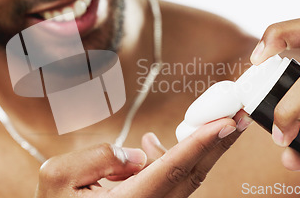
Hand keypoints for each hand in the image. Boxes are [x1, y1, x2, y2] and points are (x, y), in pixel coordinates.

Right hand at [35, 116, 244, 196]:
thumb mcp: (59, 177)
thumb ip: (100, 156)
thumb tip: (140, 154)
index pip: (173, 169)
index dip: (202, 143)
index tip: (227, 122)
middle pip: (193, 176)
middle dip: (219, 144)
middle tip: (240, 117)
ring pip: (183, 179)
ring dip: (193, 149)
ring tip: (179, 129)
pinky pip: (169, 183)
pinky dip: (168, 160)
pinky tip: (150, 146)